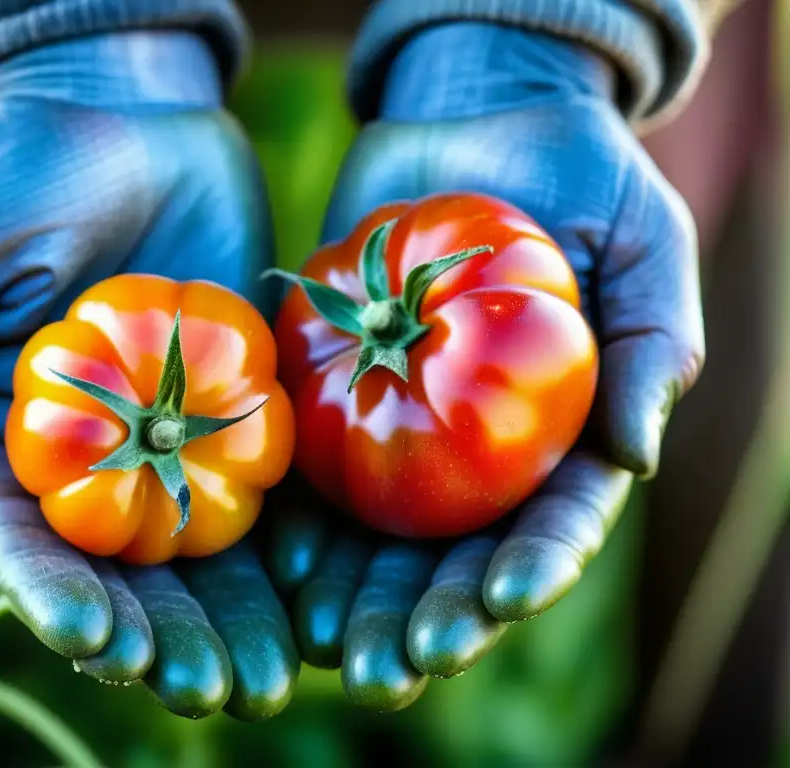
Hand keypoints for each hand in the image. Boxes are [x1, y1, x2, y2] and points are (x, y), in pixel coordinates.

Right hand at [0, 32, 296, 720]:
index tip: (107, 642)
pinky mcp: (242, 404)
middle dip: (163, 637)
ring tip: (270, 680)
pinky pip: (267, 485)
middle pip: (124, 571)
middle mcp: (96, 456)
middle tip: (213, 691)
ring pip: (201, 551)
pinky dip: (290, 548)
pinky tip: (321, 602)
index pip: (28, 543)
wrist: (127, 117)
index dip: (61, 599)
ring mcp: (173, 435)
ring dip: (233, 620)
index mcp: (11, 441)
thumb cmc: (20, 175)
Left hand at [265, 23, 703, 710]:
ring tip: (328, 646)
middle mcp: (476, 453)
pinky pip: (311, 469)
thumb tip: (638, 454)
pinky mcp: (333, 390)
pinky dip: (295, 522)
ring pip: (375, 537)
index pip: (551, 523)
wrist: (476, 122)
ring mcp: (400, 426)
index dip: (530, 568)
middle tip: (394, 666)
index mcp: (559, 439)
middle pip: (452, 556)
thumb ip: (652, 343)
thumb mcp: (643, 242)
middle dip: (426, 616)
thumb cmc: (580, 178)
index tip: (499, 599)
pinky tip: (277, 565)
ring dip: (352, 597)